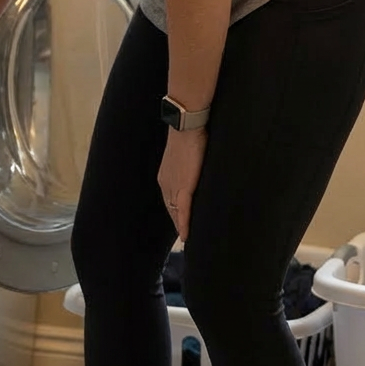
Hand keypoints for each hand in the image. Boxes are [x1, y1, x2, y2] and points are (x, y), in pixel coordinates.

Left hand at [157, 127, 207, 241]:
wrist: (187, 127)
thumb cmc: (190, 135)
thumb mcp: (187, 155)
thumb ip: (190, 166)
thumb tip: (198, 170)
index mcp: (165, 176)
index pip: (169, 199)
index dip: (174, 212)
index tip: (179, 221)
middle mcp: (166, 183)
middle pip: (170, 209)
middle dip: (176, 222)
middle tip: (185, 234)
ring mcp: (173, 186)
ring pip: (175, 213)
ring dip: (181, 226)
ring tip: (187, 238)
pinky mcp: (184, 187)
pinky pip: (182, 211)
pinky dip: (184, 224)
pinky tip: (186, 235)